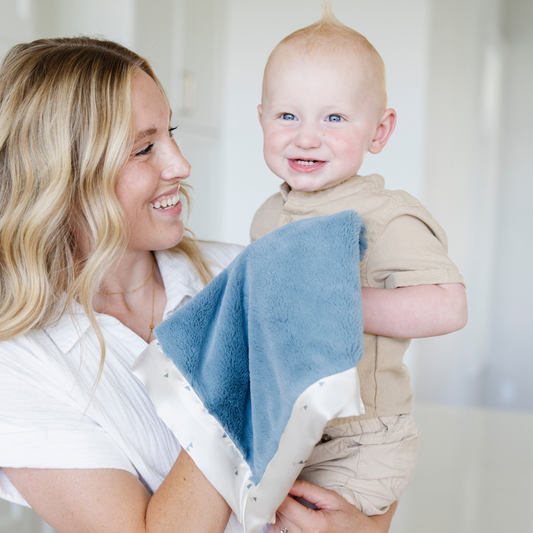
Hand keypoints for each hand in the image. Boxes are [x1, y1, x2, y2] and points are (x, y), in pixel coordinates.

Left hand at [267, 480, 396, 532]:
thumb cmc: (348, 518)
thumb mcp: (331, 498)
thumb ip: (308, 490)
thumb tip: (288, 481)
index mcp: (315, 526)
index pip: (286, 506)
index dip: (278, 493)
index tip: (277, 482)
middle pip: (279, 516)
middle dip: (276, 501)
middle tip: (278, 489)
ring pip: (276, 527)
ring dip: (276, 513)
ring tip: (281, 502)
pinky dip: (279, 525)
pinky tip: (284, 515)